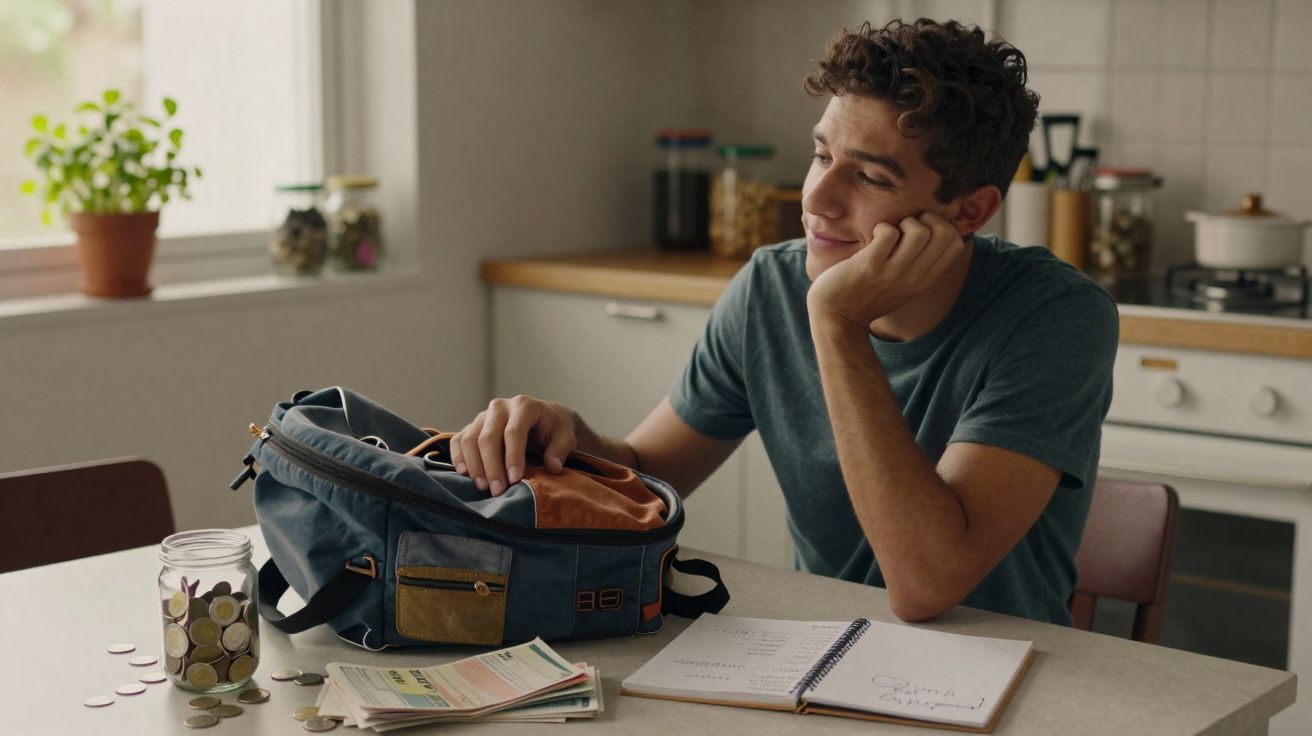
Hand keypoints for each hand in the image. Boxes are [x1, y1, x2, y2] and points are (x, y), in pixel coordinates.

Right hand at [449, 395, 577, 495]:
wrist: (543, 417)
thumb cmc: (554, 428)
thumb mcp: (566, 436)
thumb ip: (561, 449)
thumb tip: (552, 466)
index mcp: (524, 406)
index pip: (513, 432)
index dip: (513, 457)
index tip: (515, 480)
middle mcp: (500, 407)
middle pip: (488, 437)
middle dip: (492, 466)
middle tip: (497, 490)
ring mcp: (483, 416)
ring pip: (470, 439)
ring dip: (475, 465)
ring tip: (483, 488)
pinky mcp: (472, 426)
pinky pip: (458, 440)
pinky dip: (458, 457)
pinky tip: (464, 474)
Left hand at [806, 212, 964, 329]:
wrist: (837, 317)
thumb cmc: (868, 295)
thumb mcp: (903, 286)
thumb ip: (920, 265)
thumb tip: (932, 232)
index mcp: (924, 280)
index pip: (956, 244)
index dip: (942, 226)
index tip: (922, 229)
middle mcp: (913, 277)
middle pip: (944, 234)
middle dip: (926, 219)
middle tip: (905, 228)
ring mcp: (892, 272)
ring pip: (919, 232)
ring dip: (904, 222)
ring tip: (890, 233)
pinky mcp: (869, 266)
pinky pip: (888, 233)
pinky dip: (882, 227)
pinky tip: (873, 237)